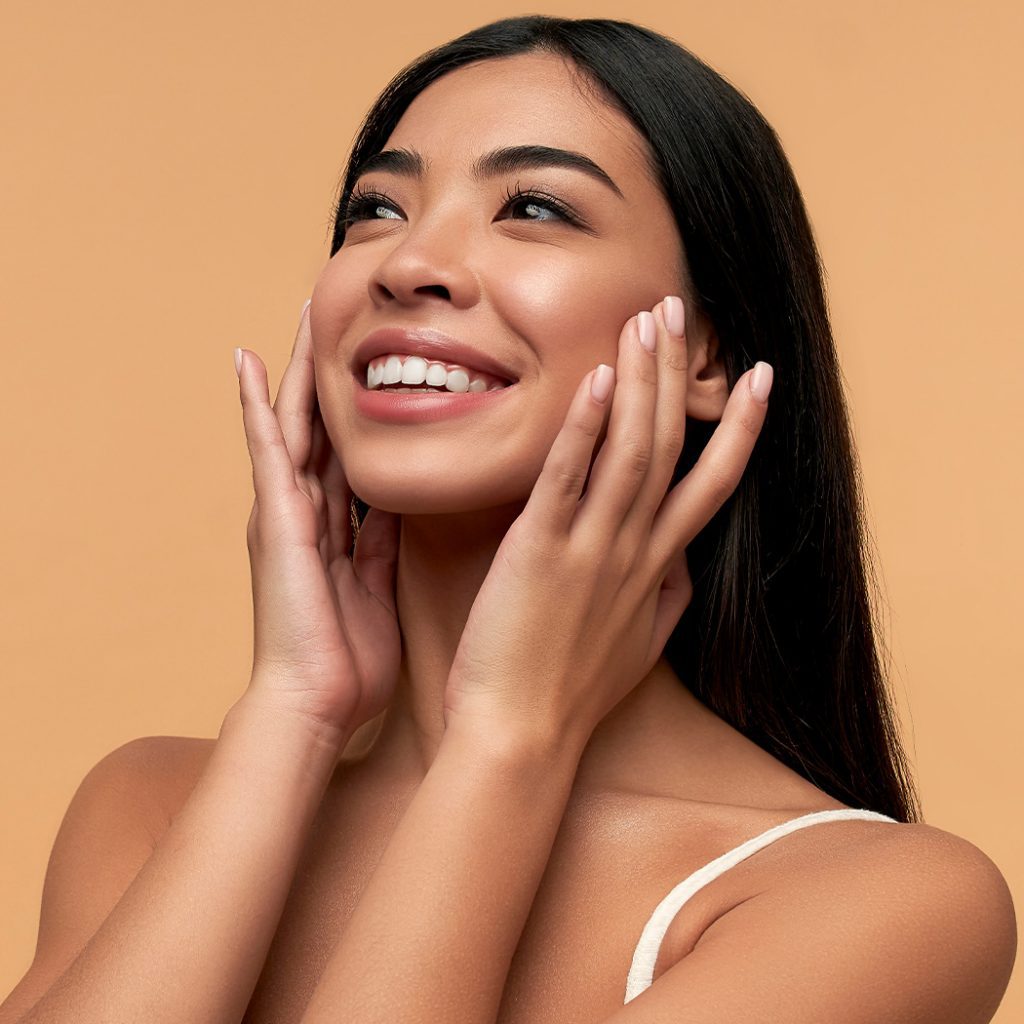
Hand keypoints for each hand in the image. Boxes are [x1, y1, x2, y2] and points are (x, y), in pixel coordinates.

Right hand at [235, 301, 400, 733]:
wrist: (316, 704)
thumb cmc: (347, 661)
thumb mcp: (377, 589)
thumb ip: (381, 545)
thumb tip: (398, 508)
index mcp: (332, 529)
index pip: (346, 454)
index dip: (358, 409)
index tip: (375, 366)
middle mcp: (303, 512)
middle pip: (319, 426)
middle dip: (326, 373)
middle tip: (336, 316)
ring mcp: (284, 512)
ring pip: (294, 422)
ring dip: (297, 369)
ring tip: (301, 313)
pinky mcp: (274, 518)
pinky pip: (267, 449)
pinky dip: (255, 405)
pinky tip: (247, 360)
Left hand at [443, 298, 770, 749]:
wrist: (522, 737)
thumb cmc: (570, 692)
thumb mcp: (639, 645)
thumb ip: (665, 598)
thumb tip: (682, 566)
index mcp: (657, 568)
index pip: (712, 485)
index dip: (740, 428)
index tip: (758, 376)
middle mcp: (634, 551)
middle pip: (670, 448)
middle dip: (679, 376)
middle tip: (679, 310)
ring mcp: (592, 550)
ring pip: (631, 452)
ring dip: (642, 383)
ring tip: (647, 322)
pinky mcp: (541, 553)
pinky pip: (568, 480)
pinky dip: (585, 428)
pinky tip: (596, 379)